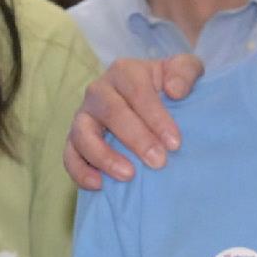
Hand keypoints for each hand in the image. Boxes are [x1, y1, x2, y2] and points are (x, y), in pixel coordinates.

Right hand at [67, 53, 202, 188]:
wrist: (153, 101)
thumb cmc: (169, 87)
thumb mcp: (185, 71)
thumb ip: (186, 71)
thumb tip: (175, 90)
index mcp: (125, 72)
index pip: (137, 92)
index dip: (156, 117)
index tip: (175, 143)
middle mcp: (99, 91)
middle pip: (111, 112)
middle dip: (136, 139)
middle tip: (159, 162)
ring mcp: (84, 116)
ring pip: (83, 134)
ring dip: (104, 156)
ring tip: (128, 175)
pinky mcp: (75, 140)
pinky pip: (70, 156)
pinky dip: (80, 171)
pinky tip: (98, 185)